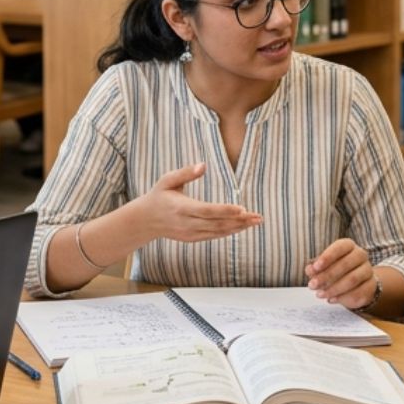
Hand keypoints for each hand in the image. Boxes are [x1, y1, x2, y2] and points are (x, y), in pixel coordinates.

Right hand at [131, 163, 262, 243]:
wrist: (145, 221)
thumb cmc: (159, 195)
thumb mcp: (167, 180)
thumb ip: (186, 173)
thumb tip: (204, 164)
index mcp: (181, 208)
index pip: (207, 211)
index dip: (225, 211)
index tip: (242, 209)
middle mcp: (187, 223)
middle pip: (217, 224)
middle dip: (239, 221)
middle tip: (258, 216)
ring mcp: (190, 233)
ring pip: (218, 232)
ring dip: (238, 227)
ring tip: (256, 221)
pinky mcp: (193, 238)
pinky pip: (214, 236)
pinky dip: (229, 232)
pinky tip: (242, 226)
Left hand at [307, 238, 374, 309]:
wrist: (358, 282)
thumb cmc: (337, 270)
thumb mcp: (324, 267)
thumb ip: (316, 268)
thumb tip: (309, 270)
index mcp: (348, 246)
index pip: (339, 247)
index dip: (327, 257)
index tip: (315, 267)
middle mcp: (361, 255)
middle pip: (345, 264)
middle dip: (327, 276)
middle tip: (312, 285)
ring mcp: (368, 270)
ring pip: (352, 279)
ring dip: (333, 288)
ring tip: (320, 294)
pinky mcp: (371, 286)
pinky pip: (358, 292)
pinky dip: (342, 297)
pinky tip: (331, 299)